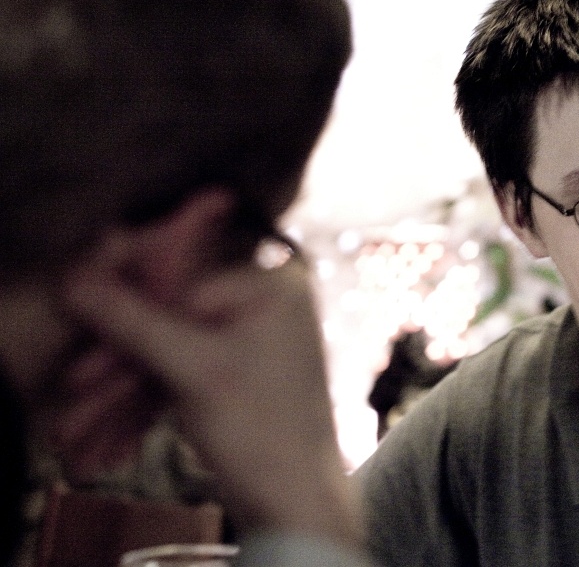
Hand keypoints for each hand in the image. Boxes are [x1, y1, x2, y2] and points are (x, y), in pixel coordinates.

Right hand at [63, 190, 359, 545]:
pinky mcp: (243, 376)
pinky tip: (112, 436)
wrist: (299, 503)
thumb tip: (76, 281)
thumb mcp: (194, 369)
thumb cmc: (262, 428)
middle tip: (74, 392)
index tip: (84, 354)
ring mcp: (256, 342)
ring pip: (175, 355)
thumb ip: (134, 323)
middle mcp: (268, 304)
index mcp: (273, 286)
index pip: (180, 288)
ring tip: (79, 430)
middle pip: (174, 323)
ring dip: (126, 393)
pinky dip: (151, 404)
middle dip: (121, 367)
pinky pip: (188, 378)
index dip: (126, 321)